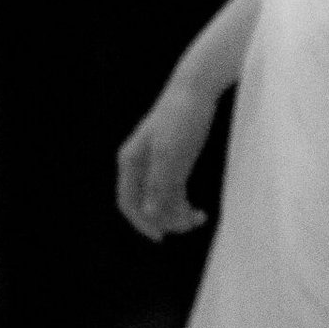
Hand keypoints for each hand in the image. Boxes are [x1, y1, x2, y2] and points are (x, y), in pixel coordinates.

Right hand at [116, 81, 214, 240]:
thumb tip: (150, 214)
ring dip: (177, 215)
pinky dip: (184, 205)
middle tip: (190, 224)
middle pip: (146, 205)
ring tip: (200, 218)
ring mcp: (157, 165)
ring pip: (162, 202)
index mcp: (131, 161)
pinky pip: (174, 193)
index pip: (128, 202)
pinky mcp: (174, 163)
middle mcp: (140, 166)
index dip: (141, 222)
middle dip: (165, 219)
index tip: (161, 237)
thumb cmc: (181, 118)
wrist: (197, 89)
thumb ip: (159, 184)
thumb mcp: (171, 153)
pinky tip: (200, 212)